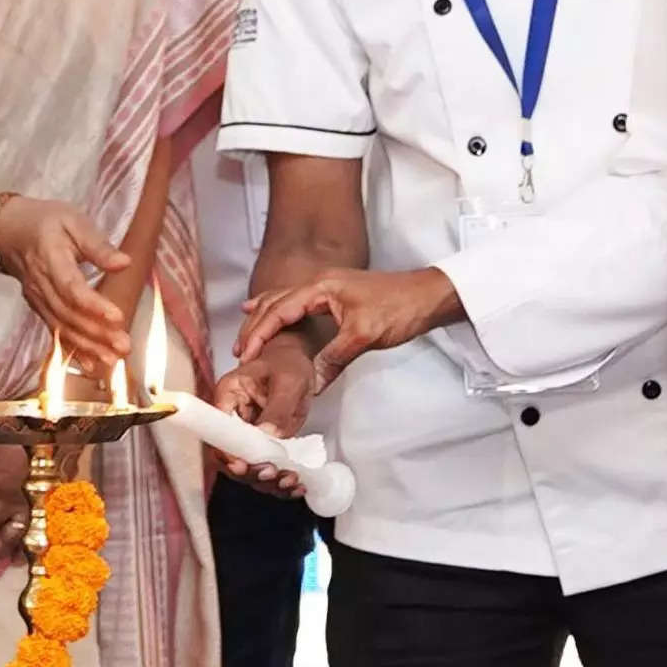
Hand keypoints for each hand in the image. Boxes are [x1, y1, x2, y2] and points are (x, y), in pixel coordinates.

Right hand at [0, 197, 132, 371]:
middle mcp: (41, 283)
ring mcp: (37, 298)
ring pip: (62, 327)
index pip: (71, 287)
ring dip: (88, 346)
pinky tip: (91, 365)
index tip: (118, 317)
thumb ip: (98, 245)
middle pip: (68, 313)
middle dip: (96, 333)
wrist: (9, 232)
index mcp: (51, 257)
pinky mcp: (38, 307)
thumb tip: (124, 263)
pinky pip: (56, 331)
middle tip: (124, 346)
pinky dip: (73, 349)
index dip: (93, 305)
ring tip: (113, 359)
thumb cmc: (47, 222)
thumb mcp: (73, 221)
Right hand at [209, 338, 319, 496]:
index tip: (243, 465)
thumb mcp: (287, 381)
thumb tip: (268, 434)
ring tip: (290, 481)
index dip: (227, 452)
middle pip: (231, 456)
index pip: (218, 431)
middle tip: (273, 473)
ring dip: (268, 481)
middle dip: (251, 471)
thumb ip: (277, 407)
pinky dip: (281, 481)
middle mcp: (233, 419)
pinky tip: (296, 485)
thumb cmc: (288, 363)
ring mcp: (248, 435)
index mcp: (228, 396)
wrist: (298, 364)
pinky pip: (267, 467)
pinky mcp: (264, 446)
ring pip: (249, 468)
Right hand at [235, 268, 461, 379]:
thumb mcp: (364, 336)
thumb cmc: (400, 307)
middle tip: (239, 351)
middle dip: (255, 326)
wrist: (427, 295)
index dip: (260, 333)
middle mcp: (320, 283)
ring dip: (265, 318)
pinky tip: (275, 314)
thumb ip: (334, 358)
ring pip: (286, 302)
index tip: (246, 354)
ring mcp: (329, 288)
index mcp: (322, 287)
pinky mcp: (337, 297)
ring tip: (245, 335)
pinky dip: (282, 312)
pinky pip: (300, 304)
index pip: (280, 309)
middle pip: (276, 303)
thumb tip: (311, 384)